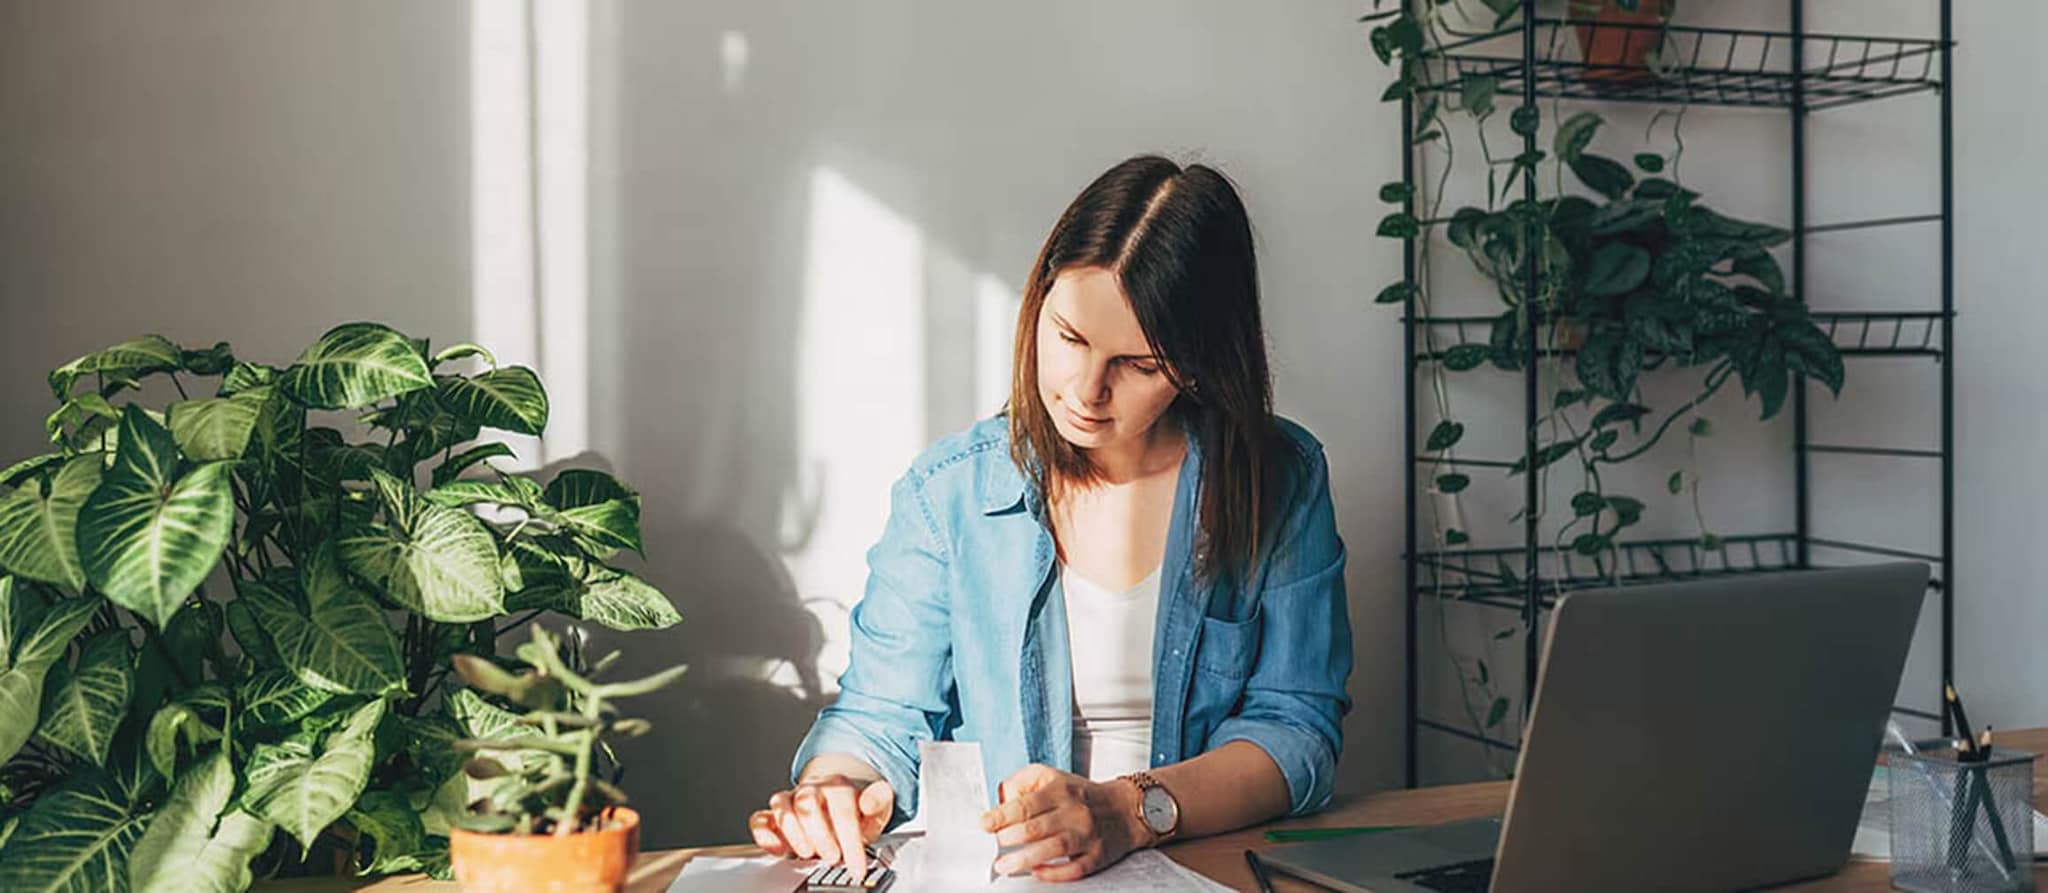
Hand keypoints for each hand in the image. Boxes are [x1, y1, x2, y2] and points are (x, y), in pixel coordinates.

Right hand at [748, 776, 893, 878]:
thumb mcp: (875, 810)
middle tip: (832, 858)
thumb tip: (870, 801)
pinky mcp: (772, 815)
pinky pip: (759, 819)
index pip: (843, 810)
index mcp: (838, 786)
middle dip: (820, 834)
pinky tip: (779, 850)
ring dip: (794, 833)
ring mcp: (790, 800)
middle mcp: (811, 789)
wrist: (834, 804)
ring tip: (807, 853)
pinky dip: (765, 835)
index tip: (856, 867)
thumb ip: (879, 802)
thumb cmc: (854, 812)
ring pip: (781, 806)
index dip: (850, 841)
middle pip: (808, 801)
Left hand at [981, 764, 1144, 881]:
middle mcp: (1075, 811)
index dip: (1001, 816)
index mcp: (1061, 790)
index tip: (985, 824)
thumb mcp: (1051, 776)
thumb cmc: (1080, 795)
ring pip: (1053, 849)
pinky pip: (1074, 869)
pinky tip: (1037, 872)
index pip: (1025, 804)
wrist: (1124, 809)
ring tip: (1004, 865)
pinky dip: (1054, 873)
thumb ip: (1022, 782)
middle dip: (1009, 838)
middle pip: (1036, 827)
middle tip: (995, 845)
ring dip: (1024, 859)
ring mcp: (1088, 835)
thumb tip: (999, 799)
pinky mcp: (1097, 856)